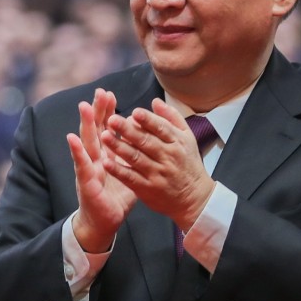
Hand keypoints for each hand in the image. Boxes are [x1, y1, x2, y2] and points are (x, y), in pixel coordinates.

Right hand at [66, 88, 136, 251]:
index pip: (106, 129)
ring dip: (86, 124)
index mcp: (106, 154)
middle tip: (100, 91)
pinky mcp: (85, 181)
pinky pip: (81, 164)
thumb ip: (132, 156)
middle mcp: (95, 157)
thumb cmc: (116, 198)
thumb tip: (144, 140)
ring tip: (84, 106)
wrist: (103, 222)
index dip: (108, 112)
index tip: (110, 94)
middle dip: (98, 111)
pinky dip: (76, 150)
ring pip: (87, 142)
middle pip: (96, 129)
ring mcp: (88, 168)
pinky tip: (72, 138)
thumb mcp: (128, 173)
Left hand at [100, 98, 214, 230]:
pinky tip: (106, 162)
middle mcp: (168, 157)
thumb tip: (155, 101)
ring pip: (136, 158)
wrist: (195, 199)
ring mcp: (157, 174)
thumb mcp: (188, 138)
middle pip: (146, 142)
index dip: (148, 120)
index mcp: (177, 143)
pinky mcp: (147, 189)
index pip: (162, 128)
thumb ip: (171, 118)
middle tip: (112, 119)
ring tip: (105, 136)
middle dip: (128, 130)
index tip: (134, 112)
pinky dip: (118, 170)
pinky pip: (131, 178)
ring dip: (119, 147)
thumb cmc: (188, 164)